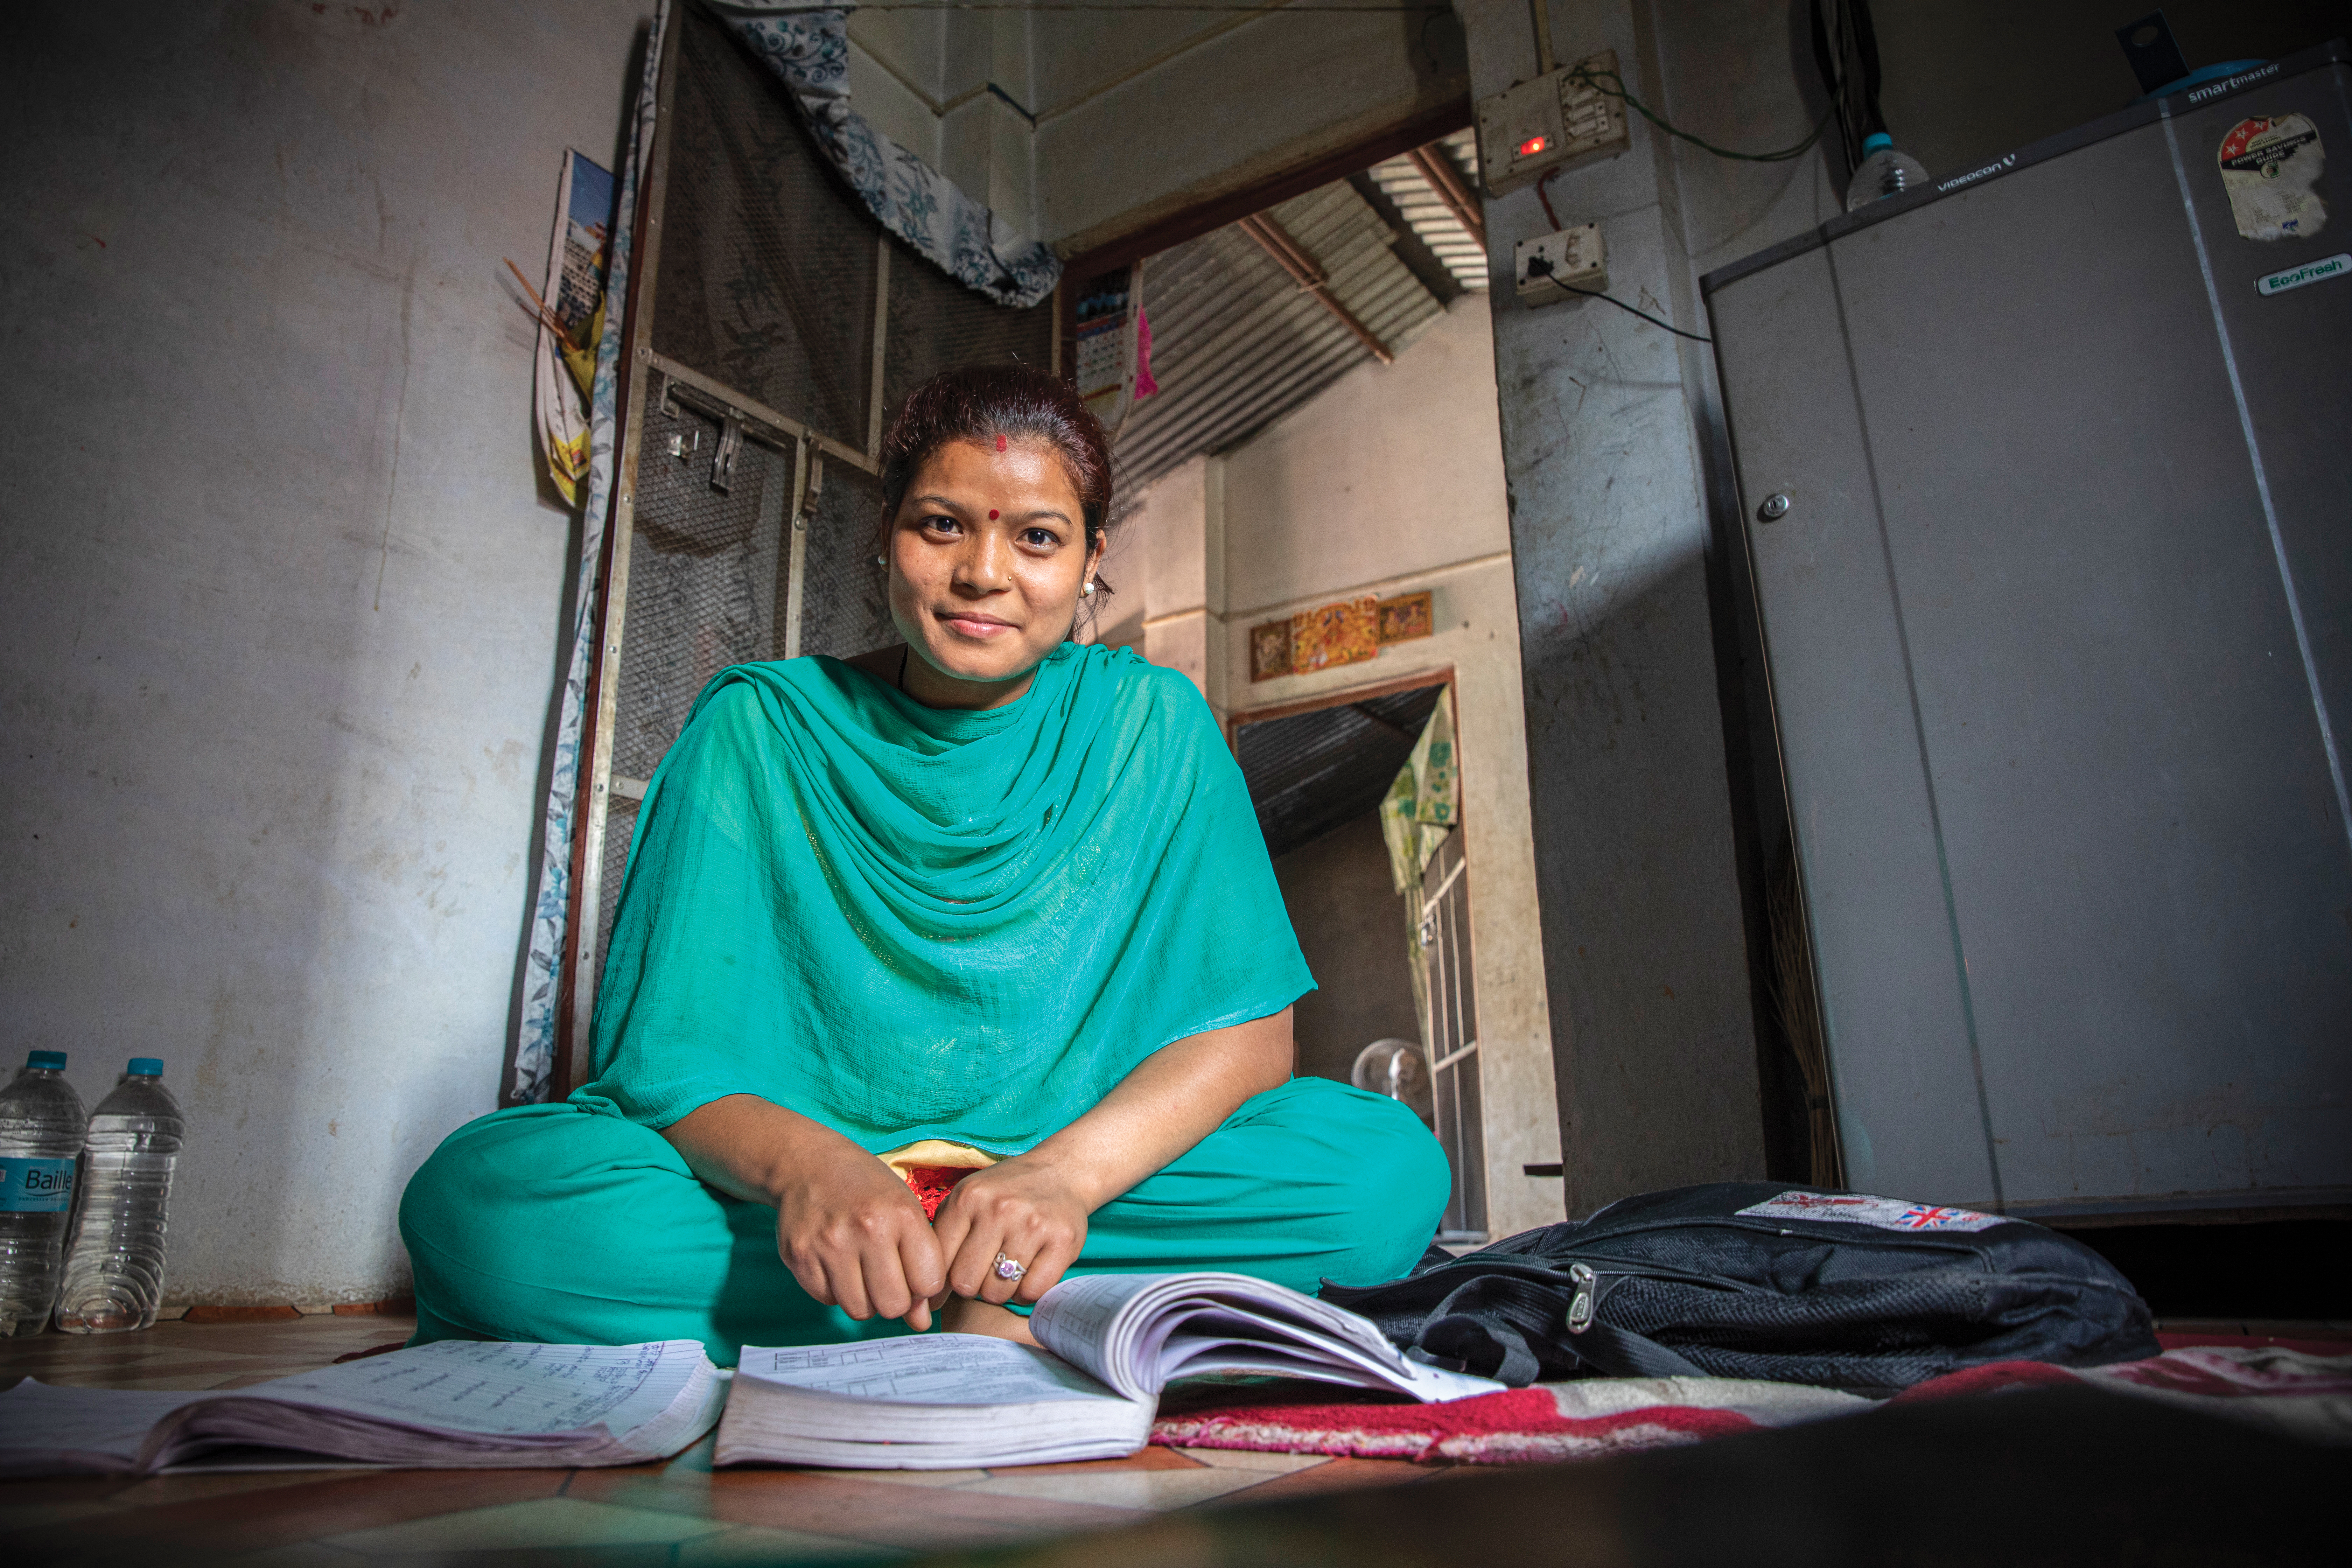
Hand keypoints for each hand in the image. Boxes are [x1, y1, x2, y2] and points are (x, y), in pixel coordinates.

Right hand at [770, 1135, 946, 1329]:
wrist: (809, 1164)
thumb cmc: (868, 1190)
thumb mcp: (905, 1212)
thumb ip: (921, 1265)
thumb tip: (921, 1325)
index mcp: (902, 1215)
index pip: (928, 1283)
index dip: (924, 1286)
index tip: (915, 1273)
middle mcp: (866, 1229)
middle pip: (893, 1305)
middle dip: (894, 1299)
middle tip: (887, 1277)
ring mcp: (829, 1244)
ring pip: (859, 1310)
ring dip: (865, 1299)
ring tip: (861, 1270)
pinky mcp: (799, 1256)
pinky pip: (827, 1300)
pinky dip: (835, 1290)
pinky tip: (836, 1263)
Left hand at [930, 1156, 1089, 1306]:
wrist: (1061, 1172)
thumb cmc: (1006, 1193)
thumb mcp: (967, 1199)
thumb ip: (942, 1237)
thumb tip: (925, 1297)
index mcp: (968, 1198)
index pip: (939, 1263)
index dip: (938, 1284)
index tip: (943, 1291)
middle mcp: (999, 1209)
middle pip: (966, 1283)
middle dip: (972, 1286)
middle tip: (983, 1273)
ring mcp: (1033, 1225)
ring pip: (999, 1293)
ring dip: (1000, 1290)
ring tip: (1006, 1270)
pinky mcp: (1062, 1241)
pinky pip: (1031, 1293)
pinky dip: (1026, 1293)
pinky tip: (1028, 1273)